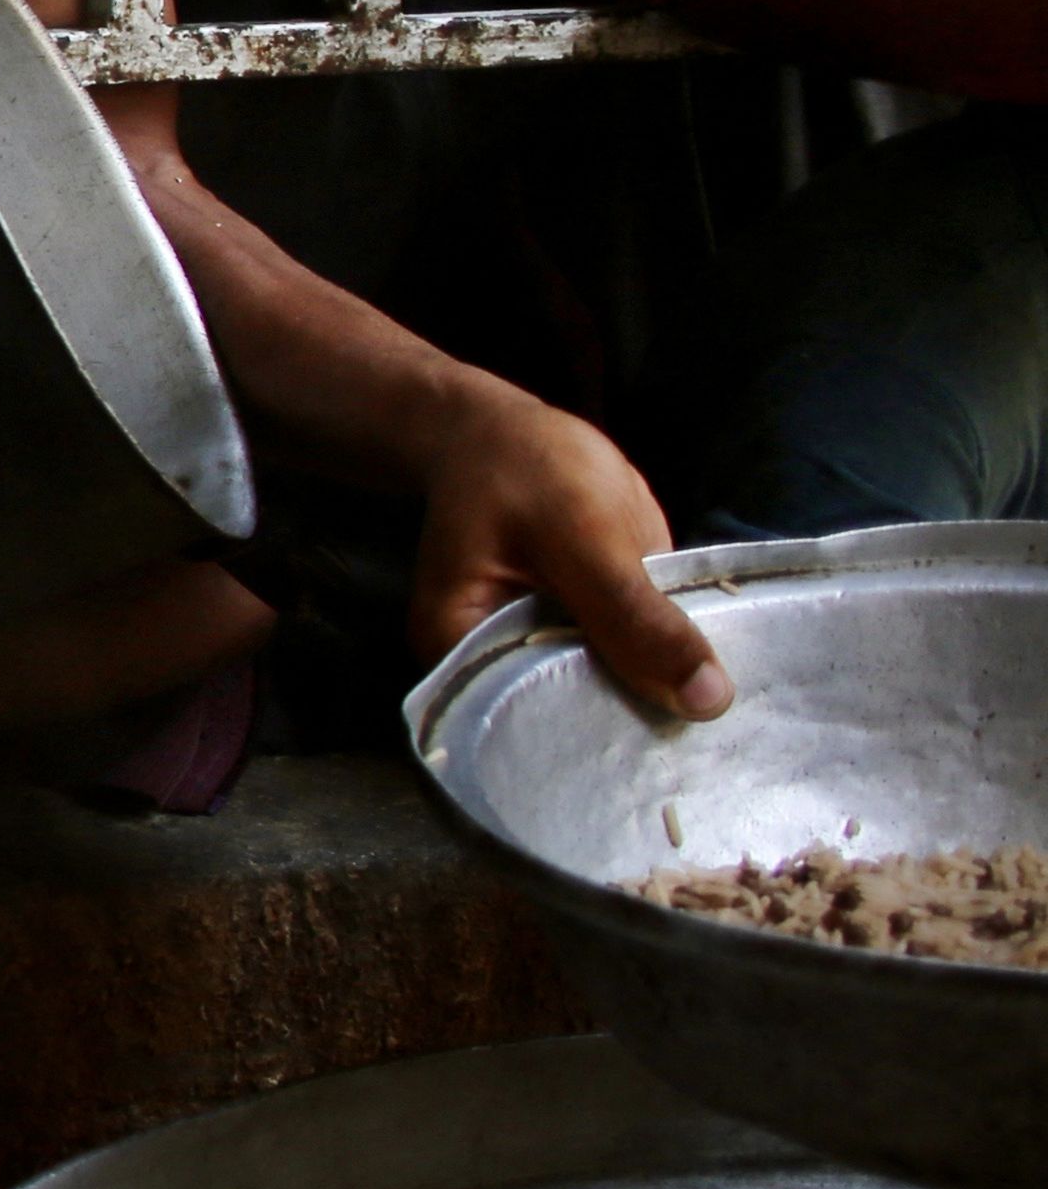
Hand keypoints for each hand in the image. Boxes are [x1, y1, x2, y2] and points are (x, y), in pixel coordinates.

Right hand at [414, 385, 730, 718]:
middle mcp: (497, 664)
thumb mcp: (579, 532)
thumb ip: (634, 616)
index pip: (529, 724)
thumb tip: (708, 703)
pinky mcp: (586, 629)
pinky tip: (711, 674)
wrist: (513, 427)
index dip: (599, 744)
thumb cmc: (523, 467)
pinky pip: (629, 662)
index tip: (671, 761)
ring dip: (661, 698)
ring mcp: (543, 647)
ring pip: (608, 693)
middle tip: (716, 745)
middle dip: (639, 725)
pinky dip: (666, 665)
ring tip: (725, 722)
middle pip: (571, 717)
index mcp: (463, 652)